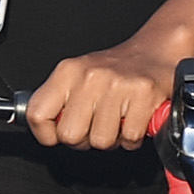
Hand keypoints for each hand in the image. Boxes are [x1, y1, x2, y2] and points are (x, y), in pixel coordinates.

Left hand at [27, 38, 179, 153]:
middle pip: (70, 135)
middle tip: (96, 125)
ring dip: (113, 138)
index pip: (38, 114)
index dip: (47, 134)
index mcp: (68, 71)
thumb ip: (58, 103)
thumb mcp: (77, 78)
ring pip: (101, 141)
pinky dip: (133, 136)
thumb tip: (47, 132)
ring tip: (118, 119)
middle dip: (85, 139)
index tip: (58, 134)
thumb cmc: (115, 71)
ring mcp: (118, 85)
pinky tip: (134, 119)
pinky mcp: (144, 95)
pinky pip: (129, 138)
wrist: (155, 51)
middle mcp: (90, 76)